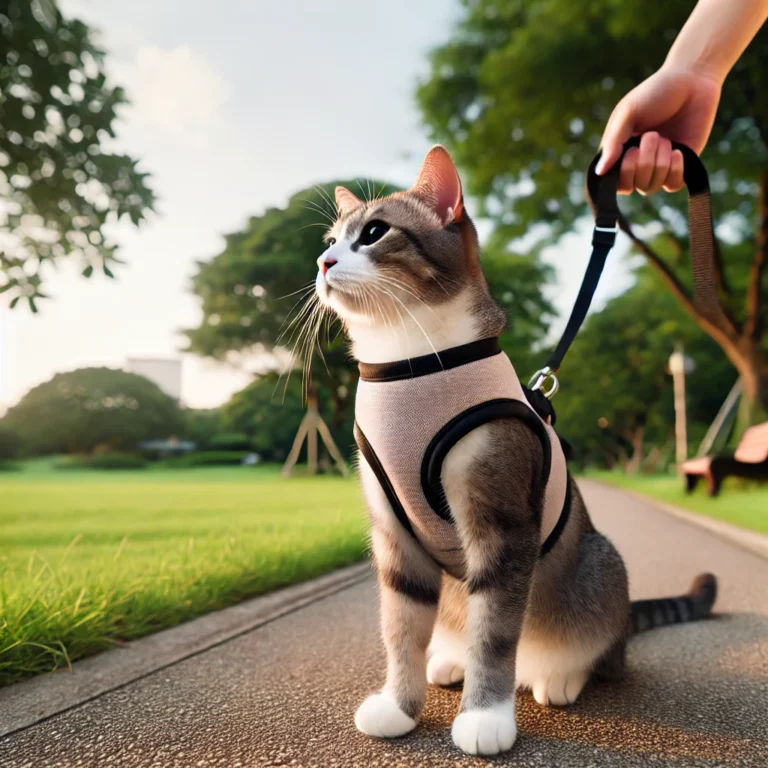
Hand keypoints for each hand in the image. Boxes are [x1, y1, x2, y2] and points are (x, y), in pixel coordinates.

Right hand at [597, 67, 721, 194]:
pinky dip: (675, 171)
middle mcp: (637, 163)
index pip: (615, 183)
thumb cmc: (655, 93)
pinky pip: (673, 185)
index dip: (623, 173)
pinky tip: (678, 152)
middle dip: (644, 162)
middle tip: (652, 135)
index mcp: (619, 152)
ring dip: (660, 162)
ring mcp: (659, 166)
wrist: (693, 80)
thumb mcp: (628, 113)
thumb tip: (599, 172)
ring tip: (666, 138)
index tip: (631, 150)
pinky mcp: (681, 165)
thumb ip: (613, 143)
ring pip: (652, 186)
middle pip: (635, 186)